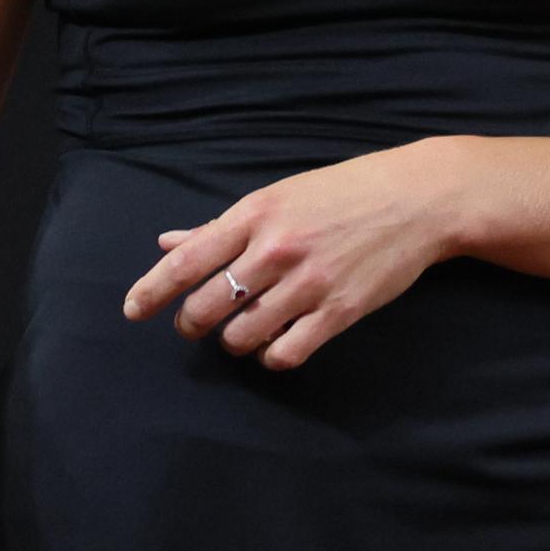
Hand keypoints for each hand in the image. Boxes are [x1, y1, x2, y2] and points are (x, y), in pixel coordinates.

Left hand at [119, 142, 466, 370]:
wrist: (417, 200)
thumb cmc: (343, 193)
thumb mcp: (278, 197)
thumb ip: (220, 226)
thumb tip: (168, 243)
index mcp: (255, 215)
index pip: (187, 261)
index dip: (152, 291)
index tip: (133, 311)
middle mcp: (275, 249)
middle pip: (207, 306)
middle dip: (191, 324)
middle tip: (195, 324)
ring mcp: (308, 283)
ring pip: (242, 336)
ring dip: (232, 342)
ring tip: (241, 332)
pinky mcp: (339, 311)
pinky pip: (285, 353)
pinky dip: (271, 357)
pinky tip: (274, 346)